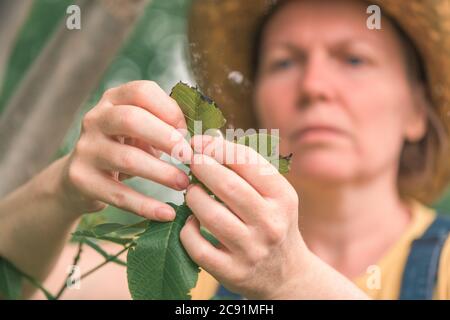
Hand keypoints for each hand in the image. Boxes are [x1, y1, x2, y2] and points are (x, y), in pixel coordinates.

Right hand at [57, 80, 192, 219]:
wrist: (81, 179)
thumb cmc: (125, 149)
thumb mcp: (143, 131)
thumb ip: (168, 126)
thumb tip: (209, 136)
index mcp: (113, 100)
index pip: (142, 92)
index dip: (170, 110)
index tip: (187, 132)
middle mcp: (95, 119)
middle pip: (131, 119)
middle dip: (166, 138)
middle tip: (190, 157)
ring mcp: (86, 149)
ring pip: (127, 158)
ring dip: (161, 173)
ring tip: (184, 184)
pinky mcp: (81, 179)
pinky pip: (117, 194)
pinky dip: (145, 205)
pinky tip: (166, 213)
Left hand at [180, 135, 308, 298]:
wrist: (286, 273)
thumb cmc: (273, 222)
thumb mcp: (274, 194)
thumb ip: (247, 168)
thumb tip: (210, 139)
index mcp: (282, 197)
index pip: (248, 162)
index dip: (218, 147)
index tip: (199, 141)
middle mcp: (270, 223)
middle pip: (227, 186)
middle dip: (201, 166)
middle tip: (190, 159)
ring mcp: (251, 250)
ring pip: (209, 215)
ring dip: (192, 196)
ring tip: (192, 191)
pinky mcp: (233, 272)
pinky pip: (197, 247)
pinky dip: (187, 230)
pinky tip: (191, 222)